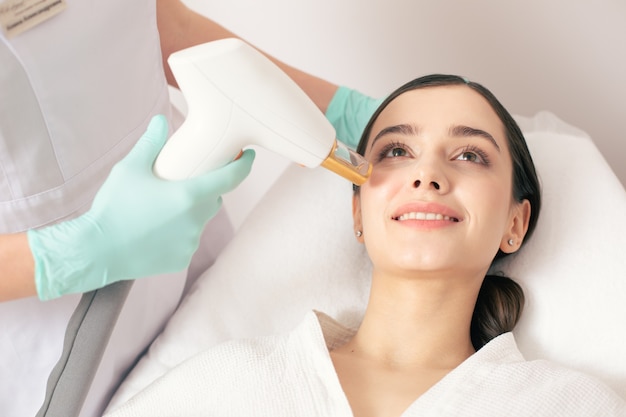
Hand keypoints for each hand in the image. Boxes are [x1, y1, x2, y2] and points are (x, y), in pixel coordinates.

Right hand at [28, 115, 254, 299]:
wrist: (96, 251)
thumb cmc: (114, 207)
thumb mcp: (130, 169)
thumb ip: (151, 144)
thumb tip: (161, 121)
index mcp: (189, 195)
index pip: (231, 178)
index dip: (243, 165)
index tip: (248, 156)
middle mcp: (196, 221)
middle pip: (213, 199)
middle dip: (205, 190)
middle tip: (180, 184)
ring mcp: (190, 242)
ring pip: (199, 221)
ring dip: (190, 213)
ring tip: (160, 209)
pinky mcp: (181, 260)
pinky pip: (187, 241)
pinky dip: (179, 233)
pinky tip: (156, 230)